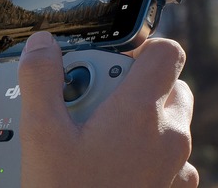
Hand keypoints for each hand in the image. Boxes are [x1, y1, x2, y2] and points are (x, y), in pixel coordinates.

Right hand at [18, 32, 198, 186]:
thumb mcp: (41, 133)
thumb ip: (41, 79)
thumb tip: (43, 44)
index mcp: (141, 111)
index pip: (167, 52)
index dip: (143, 46)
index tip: (114, 59)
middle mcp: (170, 135)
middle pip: (172, 85)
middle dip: (139, 83)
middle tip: (97, 99)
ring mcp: (176, 165)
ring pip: (173, 120)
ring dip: (147, 116)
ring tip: (101, 131)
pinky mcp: (172, 187)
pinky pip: (173, 155)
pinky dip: (151, 148)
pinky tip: (114, 160)